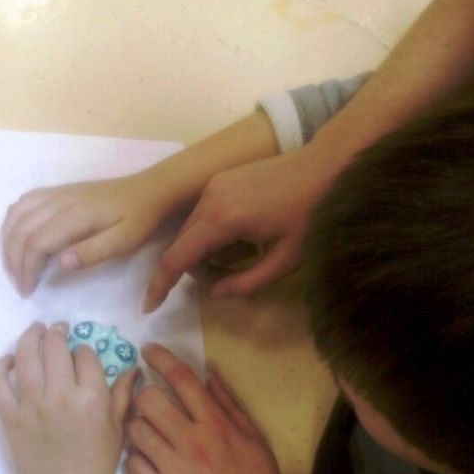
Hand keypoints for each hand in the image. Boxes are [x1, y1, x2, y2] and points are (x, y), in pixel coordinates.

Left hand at [0, 322, 136, 473]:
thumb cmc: (98, 466)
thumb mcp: (117, 428)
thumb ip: (123, 395)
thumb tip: (134, 367)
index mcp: (92, 398)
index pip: (85, 355)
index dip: (84, 348)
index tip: (82, 352)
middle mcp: (61, 396)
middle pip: (55, 347)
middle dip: (57, 332)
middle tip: (58, 329)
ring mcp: (32, 406)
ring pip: (25, 357)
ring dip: (30, 337)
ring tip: (35, 330)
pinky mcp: (10, 419)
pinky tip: (8, 360)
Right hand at [2, 169, 176, 294]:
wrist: (149, 189)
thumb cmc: (139, 219)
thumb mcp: (124, 242)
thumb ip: (92, 252)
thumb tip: (60, 263)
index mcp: (74, 216)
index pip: (36, 243)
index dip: (27, 269)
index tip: (27, 291)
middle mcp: (58, 201)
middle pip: (20, 229)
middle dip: (13, 260)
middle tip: (19, 284)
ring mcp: (56, 193)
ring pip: (16, 214)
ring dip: (8, 241)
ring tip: (13, 265)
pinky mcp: (58, 191)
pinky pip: (24, 202)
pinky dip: (13, 221)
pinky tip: (17, 237)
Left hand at [125, 343, 293, 473]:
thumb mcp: (253, 438)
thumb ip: (228, 403)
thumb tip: (207, 373)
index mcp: (216, 424)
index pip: (181, 379)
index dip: (160, 358)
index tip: (147, 350)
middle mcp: (191, 440)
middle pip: (147, 400)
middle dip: (143, 396)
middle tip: (148, 405)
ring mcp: (172, 468)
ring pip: (134, 430)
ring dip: (136, 427)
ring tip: (146, 433)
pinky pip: (131, 465)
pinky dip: (134, 458)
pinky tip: (145, 460)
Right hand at [143, 147, 327, 311]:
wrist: (325, 167)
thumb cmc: (310, 215)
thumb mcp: (285, 260)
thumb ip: (247, 283)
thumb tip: (216, 292)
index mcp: (222, 220)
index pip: (177, 258)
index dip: (160, 285)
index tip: (149, 307)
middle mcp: (209, 199)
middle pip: (181, 245)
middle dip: (196, 271)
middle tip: (228, 282)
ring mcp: (214, 186)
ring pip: (191, 231)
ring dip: (204, 253)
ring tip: (243, 258)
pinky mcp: (221, 180)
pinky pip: (202, 216)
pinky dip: (211, 235)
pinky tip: (242, 239)